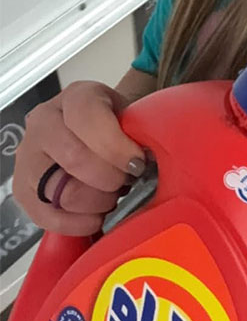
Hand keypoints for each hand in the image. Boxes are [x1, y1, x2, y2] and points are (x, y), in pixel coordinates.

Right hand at [12, 80, 146, 235]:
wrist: (98, 134)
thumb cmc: (119, 126)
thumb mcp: (133, 116)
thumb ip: (142, 132)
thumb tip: (149, 161)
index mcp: (76, 97)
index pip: (89, 120)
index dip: (116, 147)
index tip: (137, 163)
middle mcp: (44, 122)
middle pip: (75, 159)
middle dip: (111, 178)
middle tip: (126, 180)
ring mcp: (28, 155)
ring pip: (62, 192)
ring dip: (96, 202)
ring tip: (111, 196)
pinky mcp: (22, 189)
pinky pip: (47, 216)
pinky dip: (77, 223)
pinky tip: (96, 217)